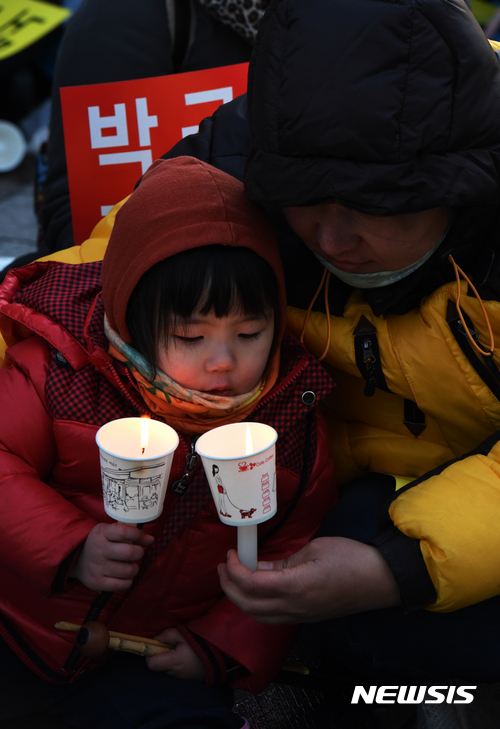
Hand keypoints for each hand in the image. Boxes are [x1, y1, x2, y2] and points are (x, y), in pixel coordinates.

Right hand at [70, 522, 153, 591]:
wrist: (76, 559)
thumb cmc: (101, 542)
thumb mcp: (111, 531)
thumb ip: (131, 533)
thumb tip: (150, 540)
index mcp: (101, 533)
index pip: (124, 531)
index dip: (139, 535)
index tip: (145, 539)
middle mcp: (98, 549)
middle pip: (129, 552)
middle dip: (139, 553)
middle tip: (137, 553)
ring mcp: (97, 567)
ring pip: (128, 570)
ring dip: (134, 568)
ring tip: (130, 565)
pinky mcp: (97, 582)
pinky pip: (122, 584)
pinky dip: (128, 580)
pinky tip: (124, 575)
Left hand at [146, 628, 205, 681]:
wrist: (219, 657)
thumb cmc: (200, 644)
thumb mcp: (183, 634)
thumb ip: (167, 635)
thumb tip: (155, 639)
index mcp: (173, 662)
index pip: (151, 664)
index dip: (149, 654)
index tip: (156, 646)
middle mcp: (174, 673)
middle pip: (158, 667)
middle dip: (159, 656)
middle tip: (169, 647)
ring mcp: (180, 679)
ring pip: (166, 670)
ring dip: (168, 661)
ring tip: (179, 651)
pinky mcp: (186, 680)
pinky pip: (174, 673)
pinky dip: (175, 666)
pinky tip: (184, 658)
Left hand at [218, 537, 400, 623]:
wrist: (381, 580)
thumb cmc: (352, 558)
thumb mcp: (314, 549)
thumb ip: (284, 560)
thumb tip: (260, 566)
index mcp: (295, 586)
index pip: (251, 585)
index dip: (234, 570)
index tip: (230, 554)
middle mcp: (295, 607)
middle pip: (248, 606)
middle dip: (229, 586)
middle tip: (224, 566)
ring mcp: (301, 616)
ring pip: (259, 617)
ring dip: (241, 599)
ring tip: (236, 578)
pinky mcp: (307, 618)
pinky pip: (273, 619)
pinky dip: (257, 606)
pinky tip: (258, 589)